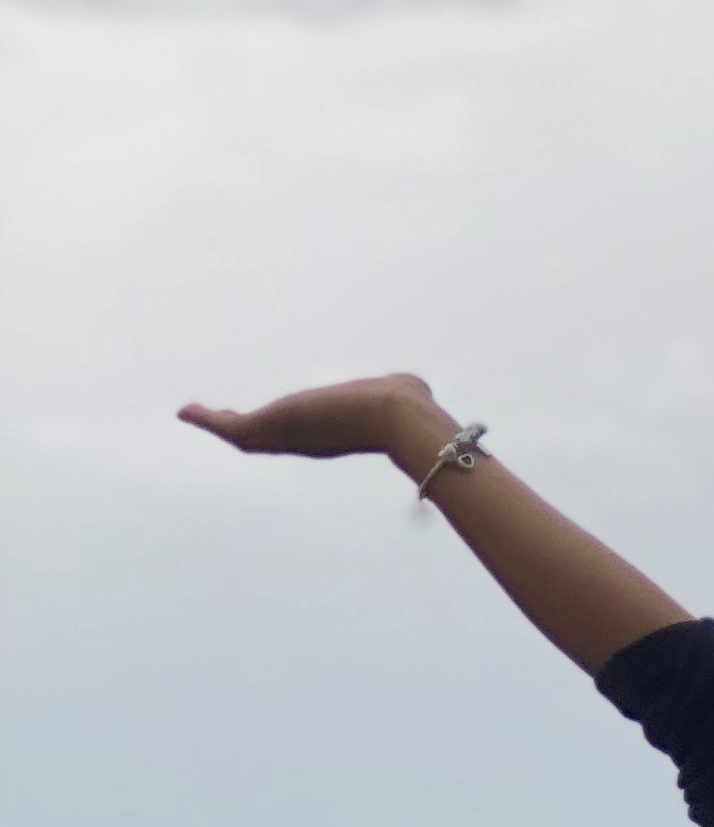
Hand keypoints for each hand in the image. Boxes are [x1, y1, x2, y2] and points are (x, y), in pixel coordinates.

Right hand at [179, 375, 448, 468]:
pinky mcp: (274, 426)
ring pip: (244, 437)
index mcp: (329, 433)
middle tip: (211, 419)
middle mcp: (306, 440)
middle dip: (236, 430)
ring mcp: (289, 437)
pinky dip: (207, 422)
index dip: (276, 429)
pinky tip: (185, 411)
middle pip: (263, 441)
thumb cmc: (408, 406)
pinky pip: (232, 428)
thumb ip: (401, 389)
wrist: (397, 416)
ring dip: (214, 425)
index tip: (258, 422)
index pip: (295, 434)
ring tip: (189, 414)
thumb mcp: (401, 392)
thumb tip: (415, 386)